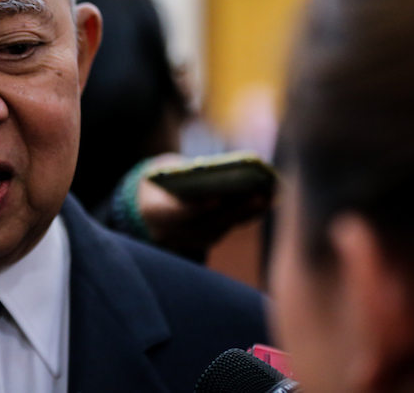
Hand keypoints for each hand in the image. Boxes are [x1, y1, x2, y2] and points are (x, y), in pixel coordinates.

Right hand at [138, 154, 270, 260]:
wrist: (147, 203)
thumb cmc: (160, 179)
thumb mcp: (164, 171)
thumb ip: (185, 173)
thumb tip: (221, 172)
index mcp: (153, 211)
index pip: (175, 213)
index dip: (195, 208)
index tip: (217, 199)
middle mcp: (168, 233)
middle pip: (204, 226)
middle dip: (232, 212)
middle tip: (257, 196)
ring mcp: (185, 242)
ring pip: (217, 232)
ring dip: (244, 215)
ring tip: (266, 197)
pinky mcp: (201, 242)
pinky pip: (224, 231)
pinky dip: (244, 218)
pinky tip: (263, 203)